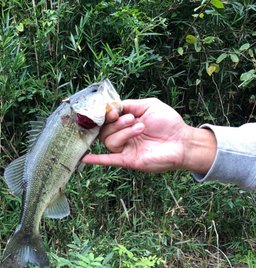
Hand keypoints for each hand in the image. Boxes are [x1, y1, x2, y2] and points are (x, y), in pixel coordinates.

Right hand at [82, 98, 216, 174]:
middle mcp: (124, 136)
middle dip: (117, 123)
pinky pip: (109, 160)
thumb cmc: (169, 123)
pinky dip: (97, 160)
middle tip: (132, 120)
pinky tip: (85, 159)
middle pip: (105, 130)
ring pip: (110, 141)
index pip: (108, 118)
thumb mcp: (150, 105)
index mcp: (127, 122)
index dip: (107, 113)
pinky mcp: (129, 160)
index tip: (114, 111)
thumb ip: (131, 105)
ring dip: (123, 133)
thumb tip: (114, 106)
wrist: (182, 142)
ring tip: (139, 129)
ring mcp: (126, 149)